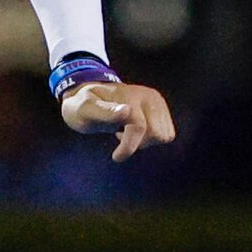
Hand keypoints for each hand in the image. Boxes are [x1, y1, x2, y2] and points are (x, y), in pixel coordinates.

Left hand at [60, 80, 175, 160]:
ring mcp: (158, 102)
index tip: (116, 157)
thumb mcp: (85, 109)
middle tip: (119, 135)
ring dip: (145, 141)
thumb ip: (104, 111)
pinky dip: (152, 138)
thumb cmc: (84, 105)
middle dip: (137, 142)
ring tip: (127, 131)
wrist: (93, 95)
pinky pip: (167, 134)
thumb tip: (127, 111)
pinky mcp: (163, 109)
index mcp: (130, 96)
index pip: (139, 127)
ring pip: (164, 135)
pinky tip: (136, 130)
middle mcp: (149, 96)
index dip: (129, 146)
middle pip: (155, 134)